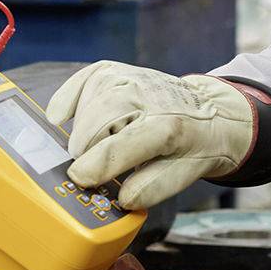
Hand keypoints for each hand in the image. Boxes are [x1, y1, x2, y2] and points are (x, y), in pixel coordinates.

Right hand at [45, 61, 254, 209]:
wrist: (212, 112)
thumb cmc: (194, 146)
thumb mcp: (186, 173)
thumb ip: (155, 187)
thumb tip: (123, 198)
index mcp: (170, 126)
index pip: (127, 144)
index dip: (99, 163)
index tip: (80, 179)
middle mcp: (149, 95)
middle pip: (102, 116)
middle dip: (86, 145)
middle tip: (84, 169)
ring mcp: (131, 78)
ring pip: (92, 98)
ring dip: (82, 127)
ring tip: (89, 147)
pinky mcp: (117, 71)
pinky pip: (85, 78)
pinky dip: (68, 97)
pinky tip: (59, 117)